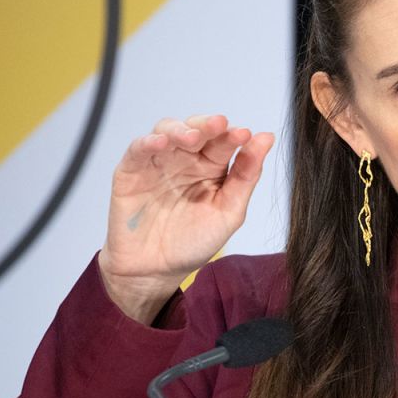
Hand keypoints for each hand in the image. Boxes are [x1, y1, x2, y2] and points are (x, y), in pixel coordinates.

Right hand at [97, 114, 274, 322]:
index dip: (233, 136)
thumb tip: (266, 138)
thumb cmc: (193, 242)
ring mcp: (158, 163)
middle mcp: (185, 159)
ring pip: (167, 131)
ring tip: (193, 137)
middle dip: (207, 125)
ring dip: (180, 129)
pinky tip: (161, 142)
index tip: (246, 135)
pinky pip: (137, 150)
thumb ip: (247, 175)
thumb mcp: (228, 212)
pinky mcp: (130, 172)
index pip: (223, 142)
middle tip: (219, 125)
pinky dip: (148, 142)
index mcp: (212, 167)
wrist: (156, 272)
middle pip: (196, 129)